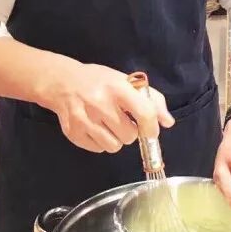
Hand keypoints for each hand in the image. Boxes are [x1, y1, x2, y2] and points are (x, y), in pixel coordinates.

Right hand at [35, 56, 173, 152]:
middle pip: (129, 136)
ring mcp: (85, 120)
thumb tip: (168, 122)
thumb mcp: (126, 82)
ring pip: (114, 147)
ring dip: (115, 139)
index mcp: (117, 88)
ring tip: (108, 124)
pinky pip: (99, 150)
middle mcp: (100, 104)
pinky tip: (95, 127)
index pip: (144, 113)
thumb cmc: (99, 81)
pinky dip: (101, 142)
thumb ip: (152, 100)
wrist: (62, 82)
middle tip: (121, 120)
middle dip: (129, 131)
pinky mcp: (73, 133)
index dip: (152, 127)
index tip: (151, 132)